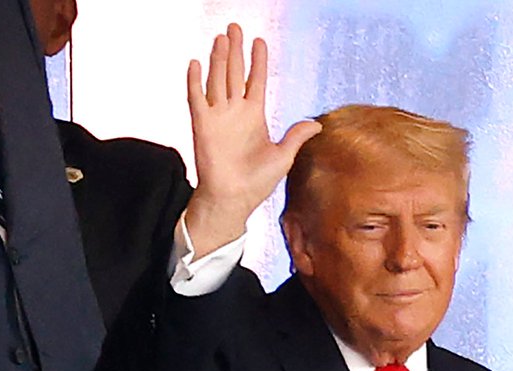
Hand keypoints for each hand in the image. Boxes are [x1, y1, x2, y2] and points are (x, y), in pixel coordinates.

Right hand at [185, 26, 321, 255]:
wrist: (234, 199)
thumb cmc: (257, 183)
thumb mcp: (283, 157)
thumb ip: (296, 136)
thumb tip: (317, 124)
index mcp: (254, 116)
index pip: (256, 80)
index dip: (258, 61)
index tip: (260, 41)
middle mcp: (235, 112)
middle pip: (234, 72)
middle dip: (235, 50)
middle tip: (235, 28)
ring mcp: (218, 117)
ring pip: (217, 79)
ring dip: (218, 59)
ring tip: (222, 38)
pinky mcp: (202, 125)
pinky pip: (197, 97)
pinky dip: (195, 80)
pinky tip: (196, 63)